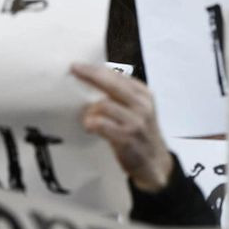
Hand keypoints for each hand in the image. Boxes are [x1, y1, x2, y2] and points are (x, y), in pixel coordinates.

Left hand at [73, 62, 174, 193]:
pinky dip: (92, 124)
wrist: (154, 162)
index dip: (96, 69)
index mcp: (143, 93)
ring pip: (104, 105)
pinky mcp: (127, 137)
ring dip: (89, 110)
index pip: (117, 75)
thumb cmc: (140, 133)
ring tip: (86, 118)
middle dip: (90, 75)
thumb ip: (120, 97)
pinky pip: (103, 124)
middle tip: (73, 70)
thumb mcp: (137, 110)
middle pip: (111, 83)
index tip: (77, 65)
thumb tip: (91, 82)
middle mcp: (142, 104)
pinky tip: (90, 127)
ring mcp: (136, 121)